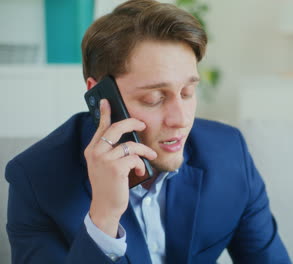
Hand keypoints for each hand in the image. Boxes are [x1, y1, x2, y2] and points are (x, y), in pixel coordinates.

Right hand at [84, 99, 156, 236]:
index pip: (100, 127)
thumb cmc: (109, 185)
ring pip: (131, 145)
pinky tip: (140, 170)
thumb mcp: (104, 165)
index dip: (105, 113)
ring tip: (150, 156)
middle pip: (117, 128)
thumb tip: (126, 136)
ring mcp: (105, 160)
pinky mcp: (116, 168)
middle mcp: (95, 152)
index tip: (107, 101)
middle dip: (133, 123)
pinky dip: (141, 164)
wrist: (105, 207)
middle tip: (142, 125)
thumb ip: (110, 150)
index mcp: (92, 150)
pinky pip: (135, 158)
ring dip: (144, 150)